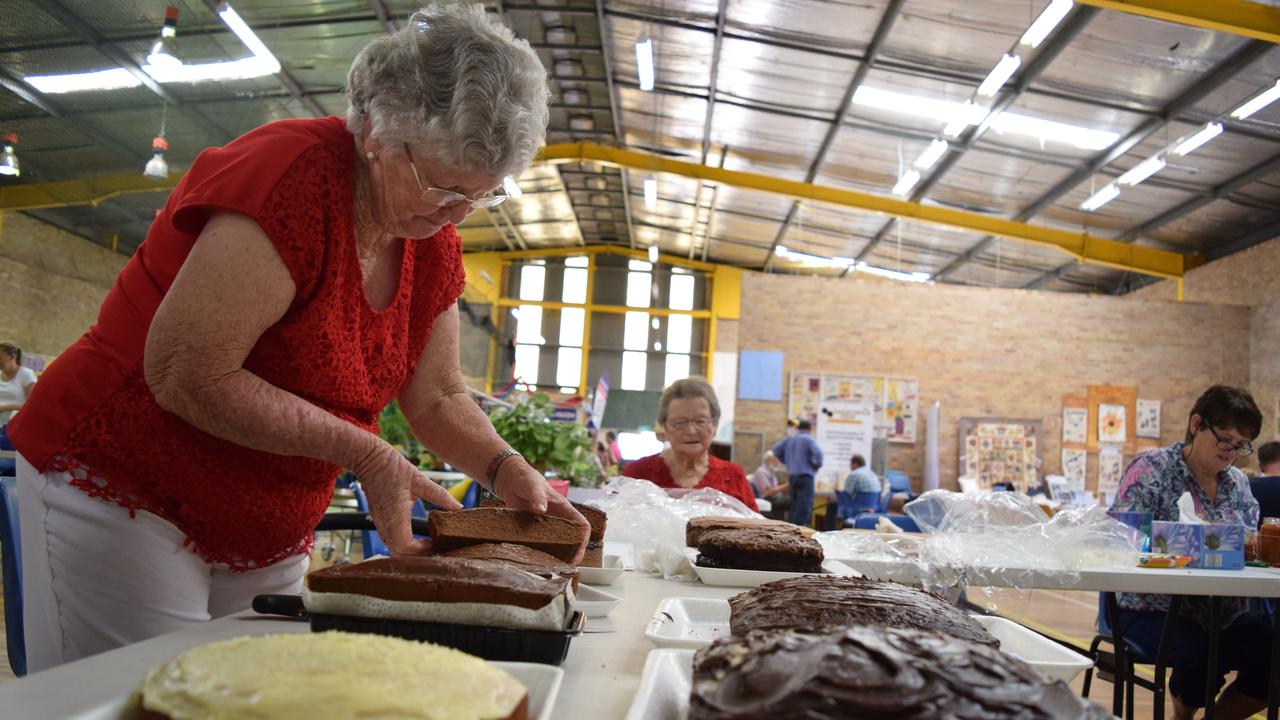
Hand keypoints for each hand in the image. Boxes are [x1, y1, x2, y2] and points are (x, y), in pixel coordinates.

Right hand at [353, 441, 461, 555]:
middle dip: (417, 556)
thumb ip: (440, 495)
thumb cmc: (392, 468)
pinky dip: (403, 544)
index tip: (434, 544)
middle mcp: (385, 523)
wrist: (369, 459)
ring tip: (428, 545)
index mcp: (395, 515)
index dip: (420, 551)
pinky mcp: (378, 520)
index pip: (405, 547)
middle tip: (435, 549)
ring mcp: (379, 523)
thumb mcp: (420, 480)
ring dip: (410, 552)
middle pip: (399, 553)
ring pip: (393, 548)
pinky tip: (416, 538)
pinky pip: (389, 540)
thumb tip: (458, 506)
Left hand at [494, 459, 591, 563]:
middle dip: (571, 554)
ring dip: (555, 556)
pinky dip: (538, 552)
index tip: (578, 553)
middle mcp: (557, 519)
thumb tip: (541, 510)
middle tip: (565, 568)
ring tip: (551, 568)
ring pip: (555, 543)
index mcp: (564, 509)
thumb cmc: (526, 479)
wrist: (508, 480)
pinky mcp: (530, 529)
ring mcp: (544, 526)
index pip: (582, 526)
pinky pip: (538, 543)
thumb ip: (538, 497)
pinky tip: (533, 560)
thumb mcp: (533, 486)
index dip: (583, 541)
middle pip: (570, 539)